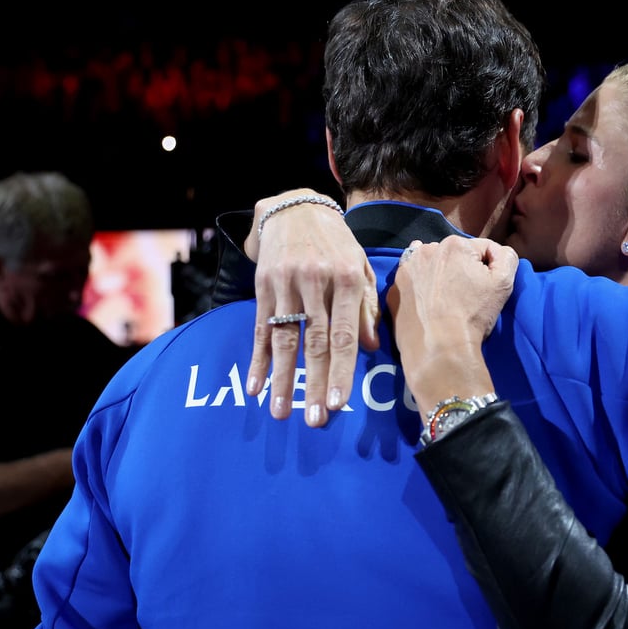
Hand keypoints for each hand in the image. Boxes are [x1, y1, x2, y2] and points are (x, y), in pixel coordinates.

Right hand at [243, 189, 379, 425]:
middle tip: (315, 420)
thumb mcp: (359, 266)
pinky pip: (261, 329)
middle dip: (314, 384)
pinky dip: (259, 359)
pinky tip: (256, 385)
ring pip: (285, 340)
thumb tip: (371, 348)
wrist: (295, 208)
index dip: (342, 370)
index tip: (340, 403)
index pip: (344, 334)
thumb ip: (366, 306)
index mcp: (346, 279)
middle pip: (315, 342)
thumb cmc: (336, 244)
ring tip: (281, 412)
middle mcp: (315, 282)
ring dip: (283, 380)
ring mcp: (286, 284)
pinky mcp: (263, 286)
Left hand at [388, 235, 518, 416]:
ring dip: (438, 275)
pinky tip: (427, 306)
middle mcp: (425, 250)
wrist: (439, 349)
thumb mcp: (503, 283)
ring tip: (445, 301)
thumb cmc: (473, 315)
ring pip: (430, 266)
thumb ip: (506, 257)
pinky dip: (419, 289)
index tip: (484, 289)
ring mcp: (405, 270)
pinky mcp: (394, 290)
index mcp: (454, 245)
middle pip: (453, 256)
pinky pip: (411, 283)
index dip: (487, 269)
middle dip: (460, 269)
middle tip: (464, 296)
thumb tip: (497, 253)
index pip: (481, 249)